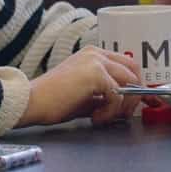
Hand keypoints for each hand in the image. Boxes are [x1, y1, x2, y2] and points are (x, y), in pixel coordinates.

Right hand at [16, 46, 141, 127]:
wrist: (32, 101)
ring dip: (122, 106)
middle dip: (135, 95)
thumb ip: (106, 93)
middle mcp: (97, 53)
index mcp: (93, 54)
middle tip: (123, 113)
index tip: (138, 102)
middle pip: (134, 70)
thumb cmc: (53, 100)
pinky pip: (117, 96)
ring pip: (129, 83)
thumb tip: (125, 103)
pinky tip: (95, 118)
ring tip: (103, 117)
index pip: (127, 64)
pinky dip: (110, 112)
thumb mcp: (86, 94)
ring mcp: (96, 61)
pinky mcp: (95, 74)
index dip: (136, 84)